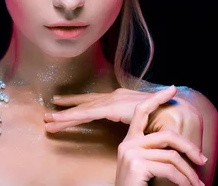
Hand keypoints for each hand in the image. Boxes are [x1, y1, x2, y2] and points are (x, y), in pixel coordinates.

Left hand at [44, 85, 178, 132]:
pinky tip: (57, 120)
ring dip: (63, 116)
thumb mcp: (143, 116)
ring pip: (81, 110)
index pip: (93, 102)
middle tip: (48, 115)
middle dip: (66, 109)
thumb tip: (129, 120)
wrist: (169, 108)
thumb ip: (134, 118)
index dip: (78, 103)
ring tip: (48, 121)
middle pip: (84, 105)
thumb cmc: (159, 113)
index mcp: (118, 99)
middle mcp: (111, 97)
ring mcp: (109, 101)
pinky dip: (70, 117)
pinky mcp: (109, 108)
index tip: (63, 104)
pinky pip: (85, 114)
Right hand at [115, 88, 207, 185]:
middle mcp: (127, 144)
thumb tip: (181, 148)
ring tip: (197, 185)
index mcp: (129, 142)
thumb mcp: (147, 168)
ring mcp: (130, 153)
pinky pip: (170, 169)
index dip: (157, 99)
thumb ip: (158, 154)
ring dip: (189, 173)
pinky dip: (184, 181)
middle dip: (189, 147)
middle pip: (166, 135)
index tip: (173, 88)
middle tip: (202, 161)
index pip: (142, 112)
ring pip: (172, 155)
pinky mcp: (136, 164)